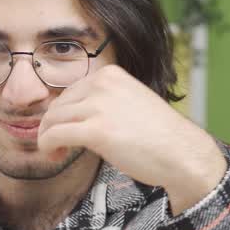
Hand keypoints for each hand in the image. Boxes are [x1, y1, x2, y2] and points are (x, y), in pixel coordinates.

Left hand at [37, 65, 226, 212]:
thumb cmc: (159, 135)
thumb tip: (73, 115)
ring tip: (57, 153)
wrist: (182, 153)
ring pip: (52, 120)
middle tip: (59, 146)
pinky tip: (55, 155)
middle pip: (57, 105)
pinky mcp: (95, 131)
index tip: (66, 131)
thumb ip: (104, 102)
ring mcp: (99, 106)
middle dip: (52, 127)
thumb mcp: (130, 102)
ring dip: (48, 138)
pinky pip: (55, 135)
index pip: (70, 92)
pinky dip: (47, 146)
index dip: (63, 114)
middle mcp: (102, 84)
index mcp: (110, 74)